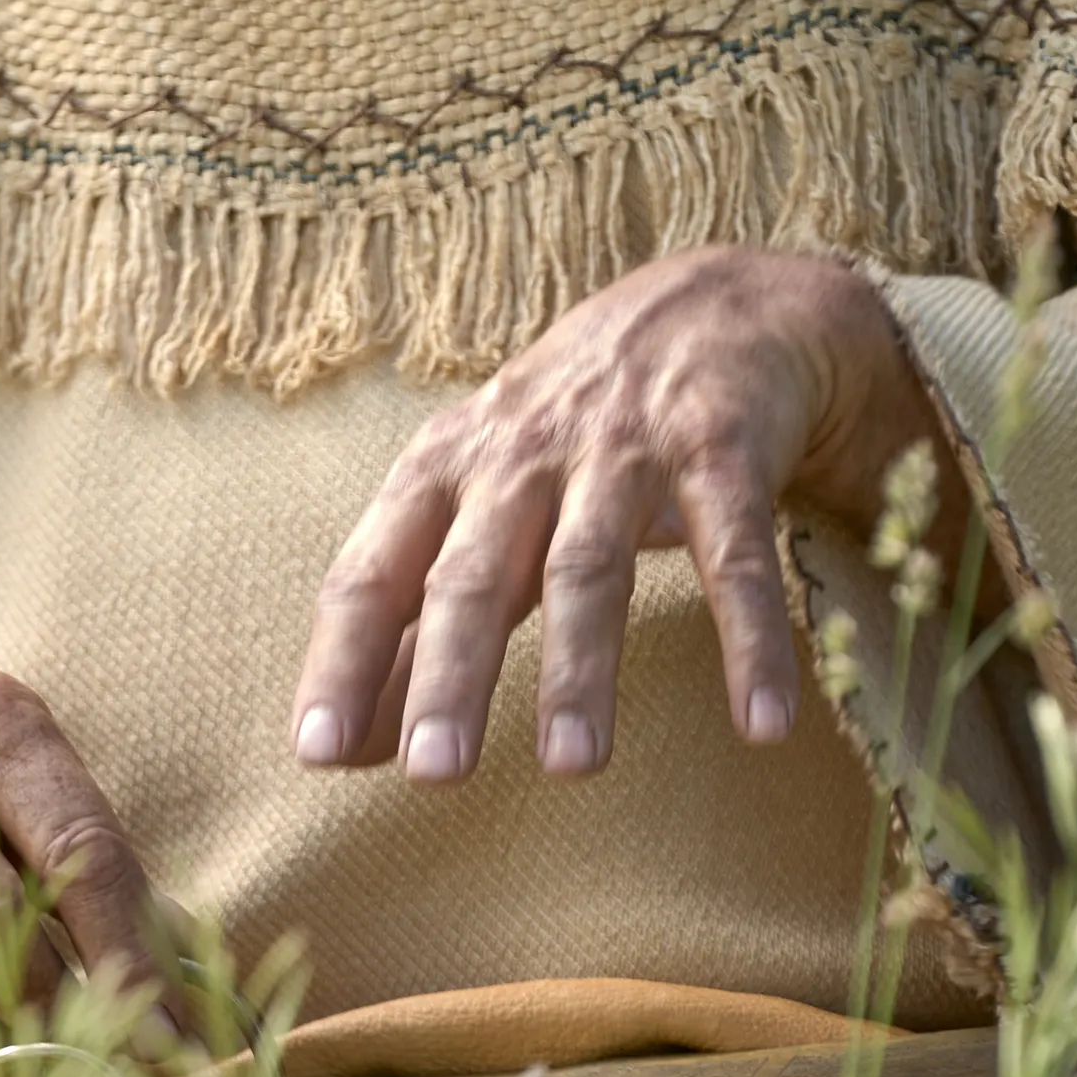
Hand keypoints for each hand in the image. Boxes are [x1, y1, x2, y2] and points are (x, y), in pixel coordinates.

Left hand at [291, 246, 939, 783]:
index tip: (314, 752)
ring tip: (571, 769)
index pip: (373, 573)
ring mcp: (623, 449)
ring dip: (579, 670)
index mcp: (445, 473)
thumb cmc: (569, 436)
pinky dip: (749, 639)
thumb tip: (337, 750)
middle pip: (474, 575)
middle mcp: (522, 457)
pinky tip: (761, 723)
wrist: (713, 304)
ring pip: (590, 568)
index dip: (342, 660)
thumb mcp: (475, 509)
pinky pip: (735, 554)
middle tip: (434, 773)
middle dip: (451, 675)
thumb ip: (411, 628)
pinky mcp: (721, 450)